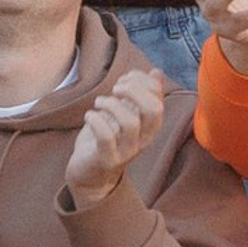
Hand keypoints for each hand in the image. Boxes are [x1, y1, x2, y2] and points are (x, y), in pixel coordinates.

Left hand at [63, 64, 171, 208]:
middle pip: (152, 110)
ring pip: (130, 123)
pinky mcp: (107, 159)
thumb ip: (141, 94)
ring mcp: (127, 151)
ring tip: (99, 103)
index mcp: (149, 127)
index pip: (158, 101)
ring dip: (111, 104)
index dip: (141, 82)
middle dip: (133, 91)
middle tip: (115, 89)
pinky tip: (89, 116)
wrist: (91, 174)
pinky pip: (106, 137)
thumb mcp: (125, 113)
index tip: (123, 80)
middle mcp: (143, 139)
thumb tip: (157, 72)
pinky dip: (95, 120)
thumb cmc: (108, 138)